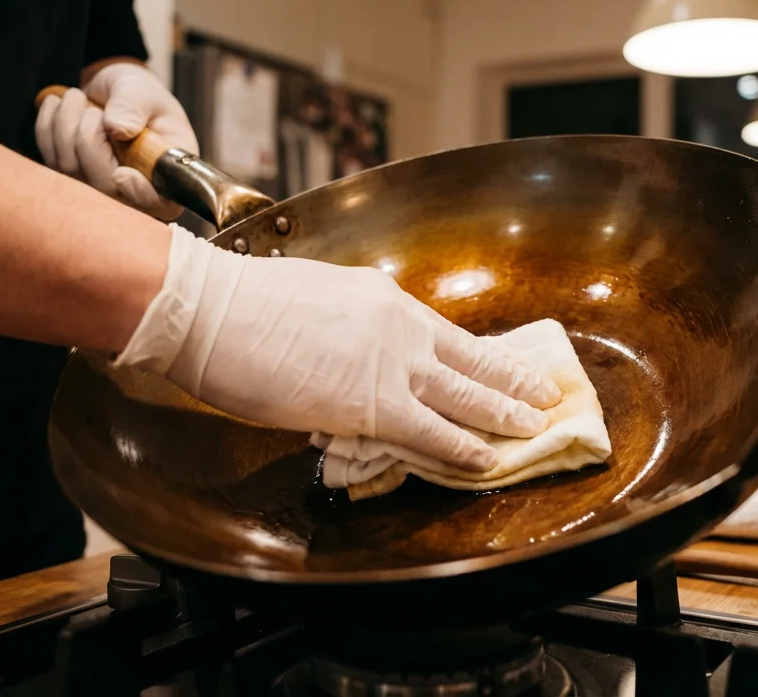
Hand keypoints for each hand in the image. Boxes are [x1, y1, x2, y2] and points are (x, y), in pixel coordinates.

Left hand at [35, 62, 192, 221]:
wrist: (113, 92)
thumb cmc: (139, 95)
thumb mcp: (144, 92)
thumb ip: (134, 107)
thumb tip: (118, 129)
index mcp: (165, 172)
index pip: (159, 202)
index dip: (139, 194)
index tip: (122, 174)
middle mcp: (134, 188)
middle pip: (103, 184)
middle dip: (87, 137)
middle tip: (90, 106)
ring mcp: (99, 187)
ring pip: (70, 169)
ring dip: (65, 124)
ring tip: (76, 97)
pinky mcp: (70, 177)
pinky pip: (49, 157)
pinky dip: (48, 125)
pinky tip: (60, 105)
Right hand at [116, 226, 562, 469]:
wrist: (211, 309)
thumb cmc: (242, 305)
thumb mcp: (314, 299)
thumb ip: (347, 329)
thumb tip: (353, 357)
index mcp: (383, 299)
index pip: (447, 333)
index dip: (483, 354)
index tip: (509, 362)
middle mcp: (400, 327)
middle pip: (471, 358)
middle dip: (512, 379)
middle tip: (545, 393)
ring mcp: (390, 364)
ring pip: (465, 394)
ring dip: (504, 413)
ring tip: (534, 426)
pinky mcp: (372, 402)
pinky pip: (432, 431)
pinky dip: (464, 447)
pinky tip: (487, 459)